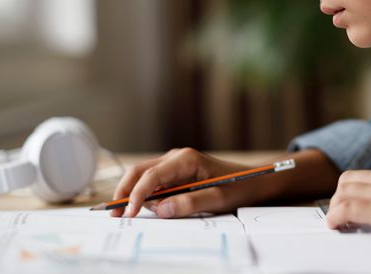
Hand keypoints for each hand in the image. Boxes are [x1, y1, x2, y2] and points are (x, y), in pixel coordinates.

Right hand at [111, 148, 263, 218]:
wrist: (256, 181)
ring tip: (139, 213)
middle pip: (139, 171)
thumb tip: (161, 209)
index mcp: (186, 159)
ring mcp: (175, 163)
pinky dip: (146, 195)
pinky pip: (154, 182)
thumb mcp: (217, 199)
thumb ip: (189, 203)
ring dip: (135, 194)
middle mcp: (177, 157)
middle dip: (125, 192)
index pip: (151, 176)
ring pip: (143, 176)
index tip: (129, 213)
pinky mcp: (176, 172)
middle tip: (115, 214)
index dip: (137, 195)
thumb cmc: (239, 187)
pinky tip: (151, 207)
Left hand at [325, 159, 370, 244]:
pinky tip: (335, 226)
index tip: (355, 201)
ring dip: (336, 206)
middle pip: (350, 179)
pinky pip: (345, 209)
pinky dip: (335, 218)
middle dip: (340, 195)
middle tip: (340, 212)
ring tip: (337, 222)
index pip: (370, 175)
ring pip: (343, 191)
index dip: (357, 189)